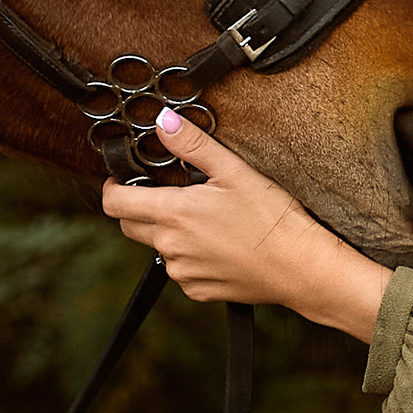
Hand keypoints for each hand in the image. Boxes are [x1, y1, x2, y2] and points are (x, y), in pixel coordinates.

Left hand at [100, 109, 394, 341]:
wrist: (299, 267)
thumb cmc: (271, 218)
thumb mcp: (233, 171)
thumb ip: (192, 144)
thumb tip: (163, 120)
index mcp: (173, 213)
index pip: (114, 203)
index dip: (113, 187)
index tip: (124, 179)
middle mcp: (170, 247)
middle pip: (130, 226)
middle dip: (139, 208)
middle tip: (169, 194)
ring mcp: (183, 272)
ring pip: (157, 248)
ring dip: (168, 233)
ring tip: (205, 220)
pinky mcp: (198, 291)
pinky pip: (180, 270)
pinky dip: (189, 256)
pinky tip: (218, 245)